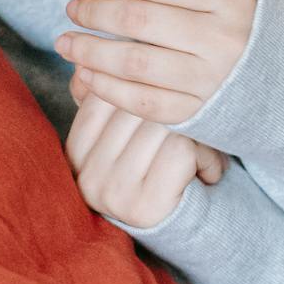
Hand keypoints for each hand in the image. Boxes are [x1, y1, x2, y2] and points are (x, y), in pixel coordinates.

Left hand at [56, 0, 256, 125]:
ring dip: (90, 52)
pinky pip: (143, 103)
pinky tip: (88, 76)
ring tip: (66, 42)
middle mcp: (222, 40)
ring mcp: (211, 82)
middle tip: (72, 8)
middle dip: (95, 12)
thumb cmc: (261, 25)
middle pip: (137, 20)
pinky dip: (108, 90)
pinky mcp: (201, 116)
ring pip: (133, 64)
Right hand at [66, 93, 226, 229]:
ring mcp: (111, 194)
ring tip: (200, 156)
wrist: (194, 229)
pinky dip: (207, 156)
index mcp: (75, 154)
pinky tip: (208, 173)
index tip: (167, 115)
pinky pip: (181, 150)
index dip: (146, 91)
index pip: (105, 94)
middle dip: (174, 111)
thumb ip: (111, 97)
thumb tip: (92, 55)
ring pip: (161, 124)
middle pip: (136, 106)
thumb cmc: (166, 170)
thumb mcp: (136, 134)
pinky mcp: (143, 208)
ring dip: (196, 135)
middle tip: (192, 137)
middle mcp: (85, 177)